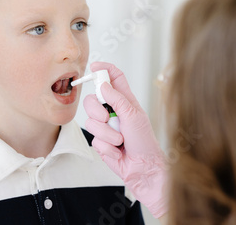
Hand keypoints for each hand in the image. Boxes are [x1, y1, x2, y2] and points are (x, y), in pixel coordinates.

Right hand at [83, 62, 167, 218]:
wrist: (143, 167)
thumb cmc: (145, 141)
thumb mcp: (133, 115)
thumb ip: (117, 99)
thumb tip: (103, 85)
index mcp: (125, 100)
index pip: (113, 78)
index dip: (103, 69)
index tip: (94, 67)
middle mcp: (113, 111)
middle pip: (92, 99)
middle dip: (96, 109)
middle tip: (107, 117)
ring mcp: (105, 126)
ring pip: (91, 121)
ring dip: (106, 133)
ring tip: (120, 140)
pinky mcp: (100, 141)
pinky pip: (94, 138)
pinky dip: (106, 146)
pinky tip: (117, 150)